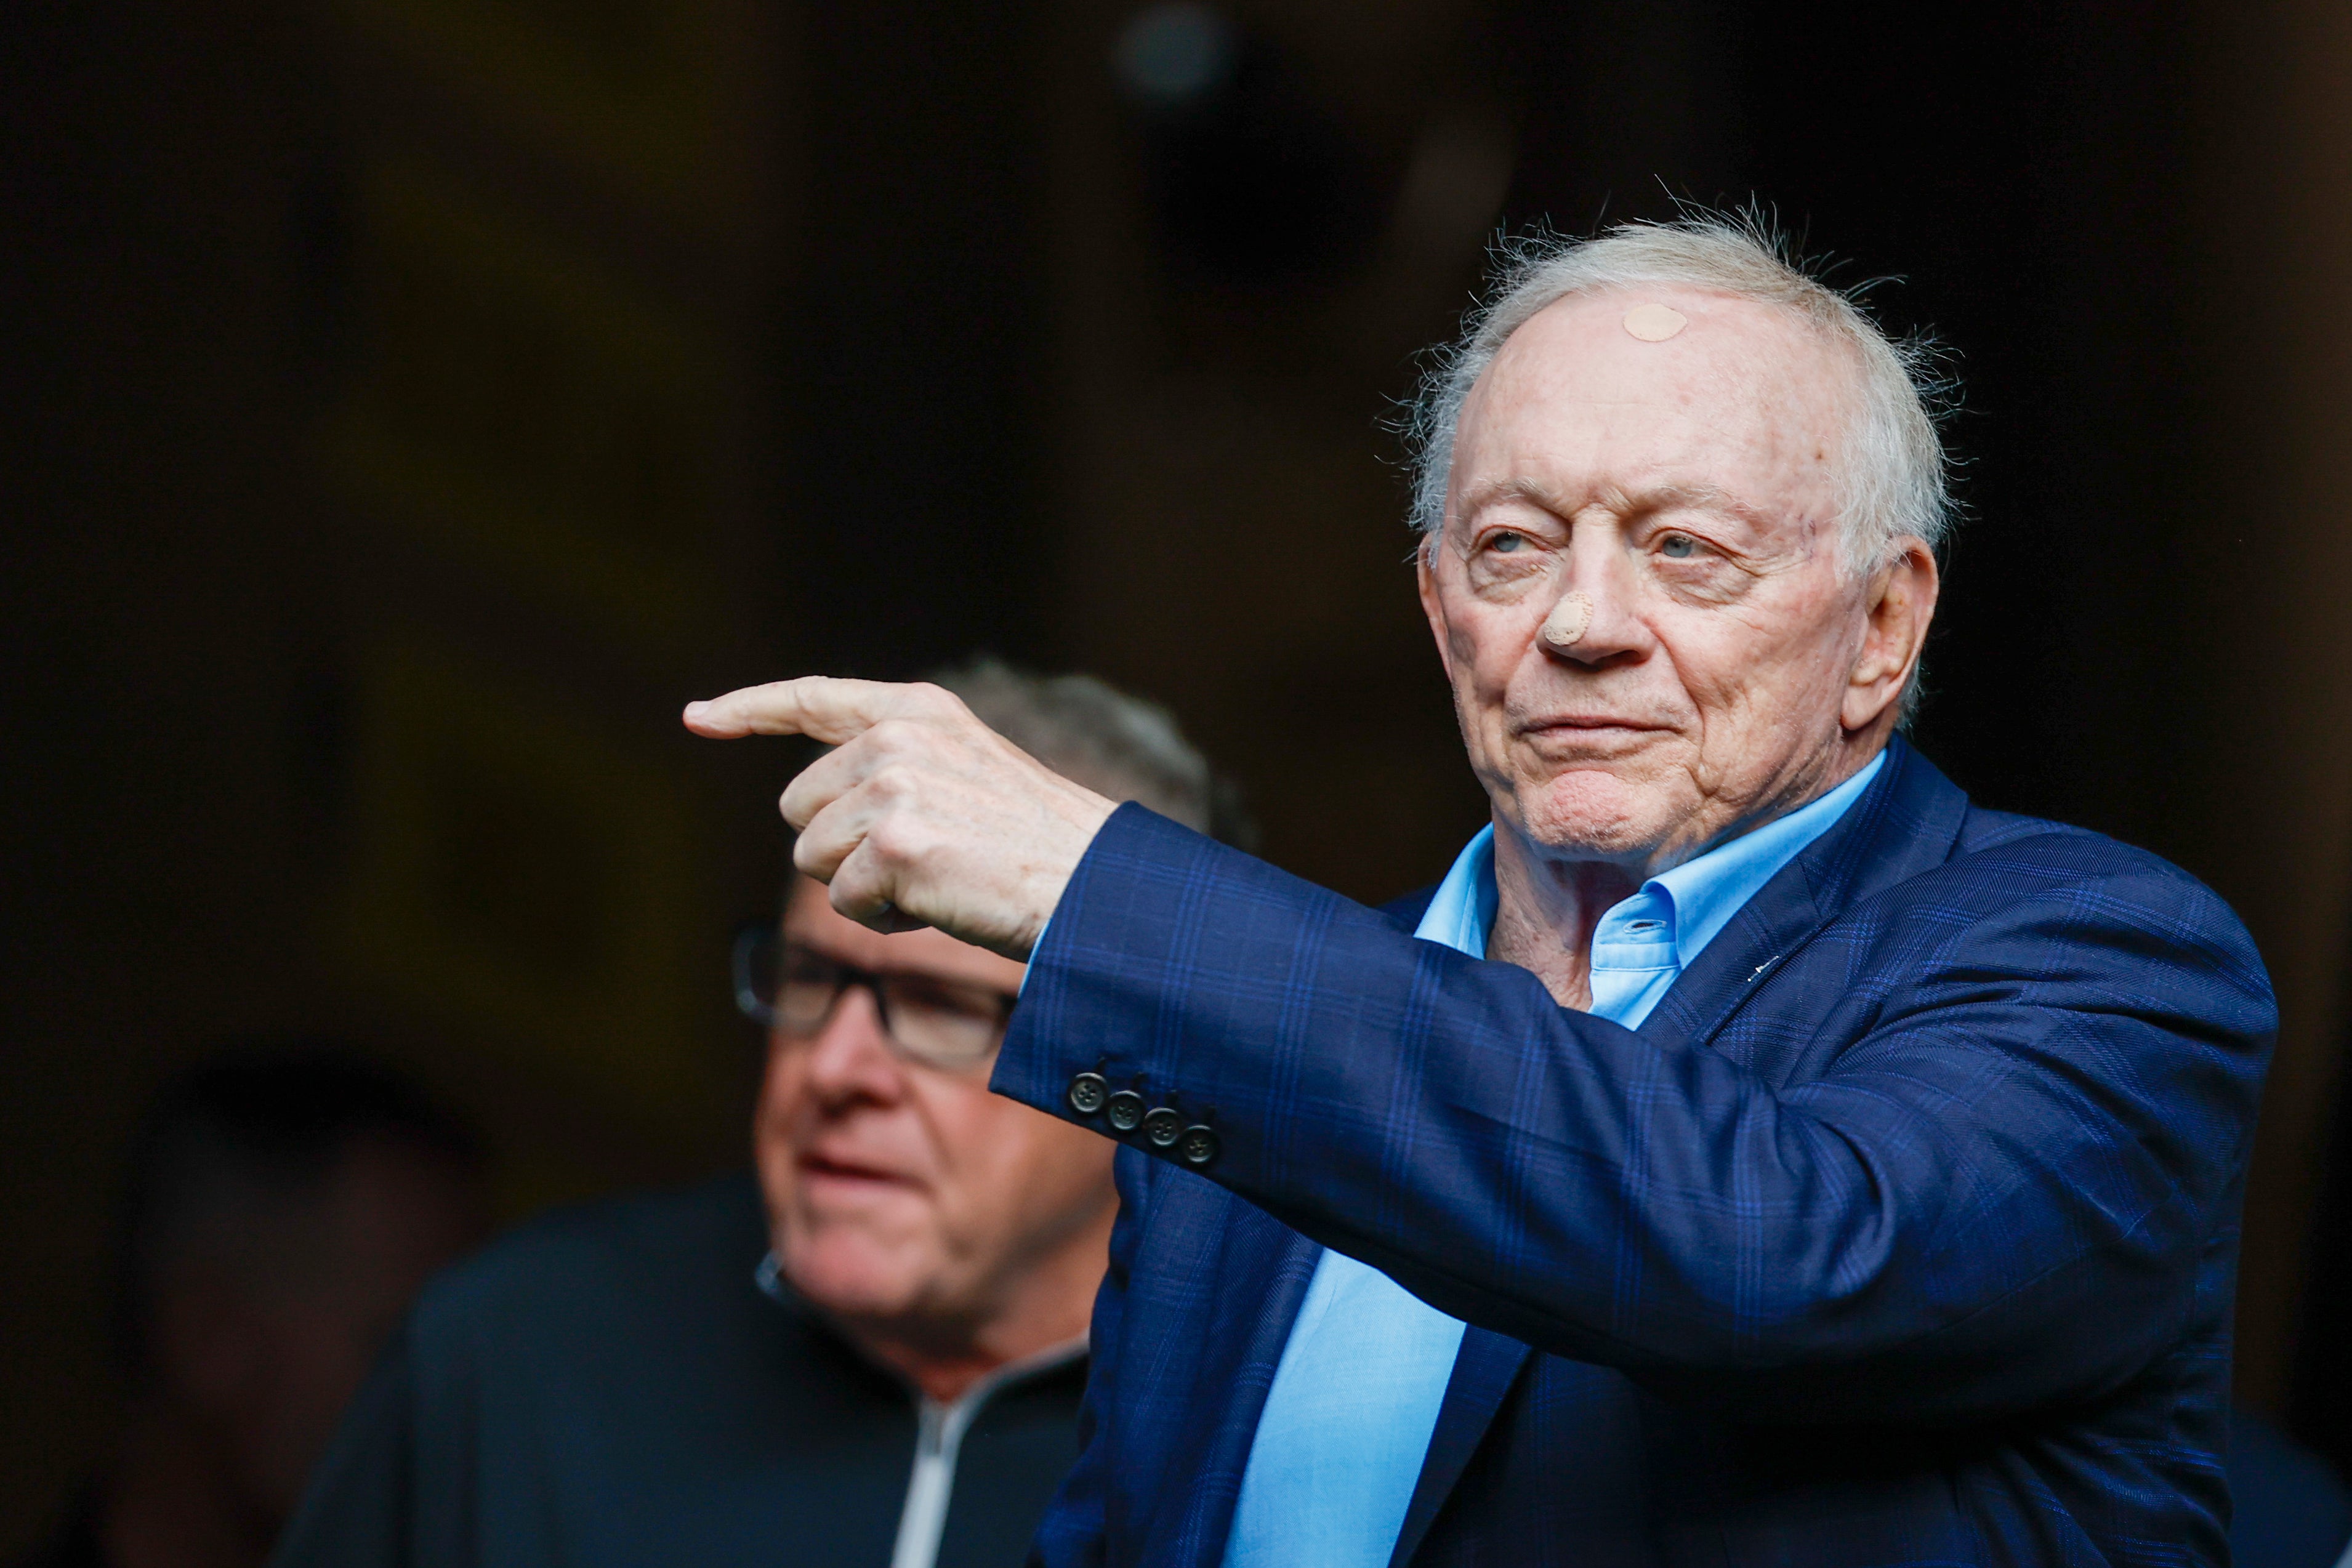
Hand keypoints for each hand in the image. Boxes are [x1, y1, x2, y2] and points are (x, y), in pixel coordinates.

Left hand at [683, 678, 1117, 960]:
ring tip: (937, 881)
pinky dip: (883, 920)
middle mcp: (899, 739)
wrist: (1091, 883)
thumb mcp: (964, 771)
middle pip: (800, 806)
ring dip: (862, 887)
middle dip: (838, 846)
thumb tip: (812, 805)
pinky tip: (938, 905)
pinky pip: (844, 901)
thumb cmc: (1030, 844)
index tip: (698, 718)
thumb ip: (894, 764)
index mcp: (918, 710)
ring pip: (812, 857)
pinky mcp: (893, 847)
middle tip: (919, 859)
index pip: (813, 697)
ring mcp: (895, 789)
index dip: (748, 709)